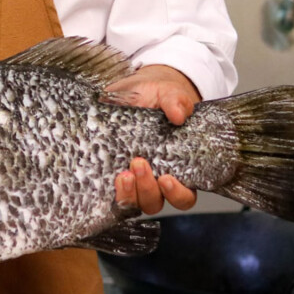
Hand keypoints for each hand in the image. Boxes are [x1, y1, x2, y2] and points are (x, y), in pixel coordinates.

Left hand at [107, 65, 200, 214]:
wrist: (134, 90)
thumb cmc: (157, 96)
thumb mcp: (168, 94)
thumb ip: (176, 102)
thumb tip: (179, 114)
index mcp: (178, 168)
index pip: (184, 196)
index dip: (177, 194)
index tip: (166, 178)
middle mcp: (155, 180)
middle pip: (155, 202)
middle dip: (147, 188)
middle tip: (138, 163)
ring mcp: (132, 179)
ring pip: (133, 203)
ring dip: (128, 193)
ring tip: (122, 173)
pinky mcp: (111, 172)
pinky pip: (111, 193)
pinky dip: (110, 190)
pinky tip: (108, 175)